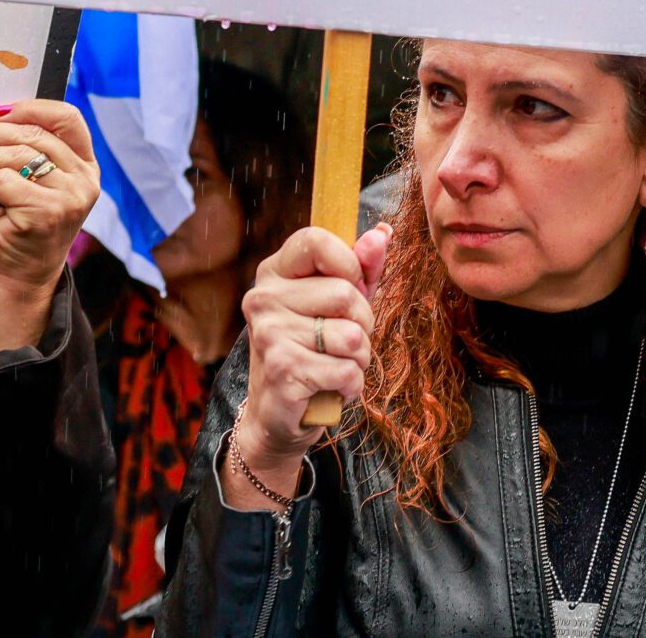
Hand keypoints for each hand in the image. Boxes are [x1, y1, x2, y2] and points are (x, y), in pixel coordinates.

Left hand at [0, 98, 100, 356]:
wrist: (20, 276)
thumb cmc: (19, 223)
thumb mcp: (26, 182)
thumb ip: (19, 153)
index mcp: (84, 164)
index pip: (67, 118)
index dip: (30, 108)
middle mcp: (84, 178)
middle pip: (34, 135)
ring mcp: (70, 196)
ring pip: (17, 157)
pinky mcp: (48, 213)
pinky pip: (4, 183)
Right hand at [232, 224, 390, 492]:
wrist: (279, 413)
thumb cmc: (315, 348)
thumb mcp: (341, 302)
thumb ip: (363, 267)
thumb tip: (382, 233)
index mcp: (275, 272)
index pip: (315, 240)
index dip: (349, 263)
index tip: (352, 286)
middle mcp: (263, 298)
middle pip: (344, 293)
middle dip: (362, 323)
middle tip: (342, 342)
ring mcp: (269, 334)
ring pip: (351, 336)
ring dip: (359, 357)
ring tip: (336, 364)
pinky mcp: (282, 370)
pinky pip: (347, 370)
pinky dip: (351, 384)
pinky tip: (330, 388)